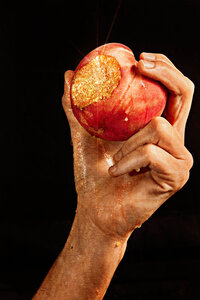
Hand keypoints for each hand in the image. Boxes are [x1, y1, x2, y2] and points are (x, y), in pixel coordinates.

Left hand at [62, 53, 193, 240]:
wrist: (97, 209)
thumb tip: (69, 75)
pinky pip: (151, 152)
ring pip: (159, 127)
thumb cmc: (94, 175)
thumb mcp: (84, 134)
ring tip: (115, 160)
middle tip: (139, 65)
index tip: (139, 58)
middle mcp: (175, 142)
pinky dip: (128, 160)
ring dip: (128, 143)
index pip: (175, 92)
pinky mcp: (176, 176)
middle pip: (184, 95)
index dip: (165, 68)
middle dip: (164, 73)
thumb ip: (77, 108)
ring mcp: (180, 159)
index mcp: (160, 130)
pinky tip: (118, 172)